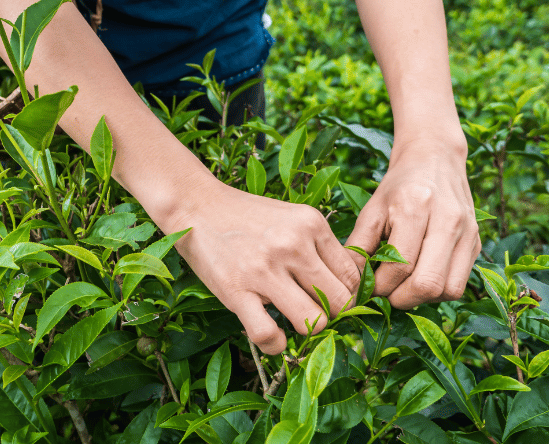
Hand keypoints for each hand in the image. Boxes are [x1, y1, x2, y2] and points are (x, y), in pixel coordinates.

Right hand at [170, 181, 359, 354]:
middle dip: (332, 314)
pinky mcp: (236, 291)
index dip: (348, 295)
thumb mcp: (291, 217)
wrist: (195, 204)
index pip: (353, 276)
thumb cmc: (245, 215)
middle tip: (314, 311)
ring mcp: (265, 269)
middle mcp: (293, 245)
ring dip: (306, 329)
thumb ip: (318, 245)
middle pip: (340, 301)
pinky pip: (268, 334)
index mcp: (311, 224)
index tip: (333, 300)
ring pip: (314, 322)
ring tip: (291, 320)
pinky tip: (271, 334)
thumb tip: (345, 284)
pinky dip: (274, 344)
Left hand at [345, 138, 480, 308]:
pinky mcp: (476, 243)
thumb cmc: (399, 185)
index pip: (400, 266)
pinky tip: (419, 278)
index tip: (367, 287)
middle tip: (384, 293)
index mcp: (416, 207)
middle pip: (428, 284)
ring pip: (448, 290)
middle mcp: (448, 221)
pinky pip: (459, 284)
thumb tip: (350, 282)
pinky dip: (437, 291)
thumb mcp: (371, 209)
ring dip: (421, 298)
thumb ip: (359, 245)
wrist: (435, 159)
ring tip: (402, 287)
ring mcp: (468, 233)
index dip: (380, 286)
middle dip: (401, 298)